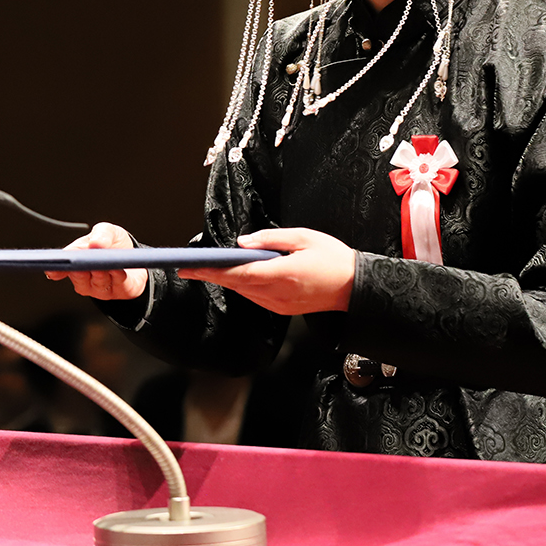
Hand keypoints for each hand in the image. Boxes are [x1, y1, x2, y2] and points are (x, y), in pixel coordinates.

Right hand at [44, 222, 147, 300]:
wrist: (134, 256)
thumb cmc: (114, 244)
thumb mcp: (107, 230)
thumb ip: (101, 234)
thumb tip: (95, 243)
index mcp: (76, 260)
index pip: (60, 267)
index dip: (55, 269)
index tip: (52, 268)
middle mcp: (85, 278)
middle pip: (79, 276)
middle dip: (81, 269)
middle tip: (83, 261)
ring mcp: (101, 288)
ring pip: (98, 282)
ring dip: (101, 273)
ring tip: (104, 264)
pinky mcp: (120, 292)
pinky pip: (118, 286)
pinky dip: (118, 277)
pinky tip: (119, 270)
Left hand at [178, 227, 355, 314]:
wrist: (356, 287)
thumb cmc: (333, 259)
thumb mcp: (303, 237)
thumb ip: (270, 239)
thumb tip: (243, 242)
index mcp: (283, 274)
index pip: (240, 273)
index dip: (214, 271)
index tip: (194, 267)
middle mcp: (279, 294)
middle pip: (237, 284)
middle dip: (211, 276)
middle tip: (189, 269)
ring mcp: (280, 305)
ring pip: (244, 292)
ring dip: (225, 281)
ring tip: (206, 269)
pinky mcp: (283, 309)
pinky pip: (255, 297)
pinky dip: (242, 286)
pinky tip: (234, 277)